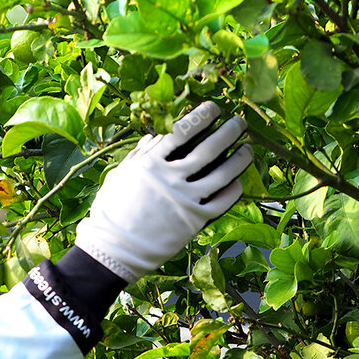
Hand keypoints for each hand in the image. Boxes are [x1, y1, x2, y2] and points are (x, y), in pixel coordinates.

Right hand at [75, 102, 252, 281]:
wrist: (114, 250)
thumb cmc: (111, 212)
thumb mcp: (120, 177)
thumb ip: (139, 155)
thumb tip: (153, 137)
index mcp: (151, 163)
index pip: (182, 131)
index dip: (202, 116)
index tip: (213, 109)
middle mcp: (171, 178)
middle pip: (209, 148)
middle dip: (228, 131)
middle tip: (239, 123)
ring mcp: (185, 200)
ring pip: (222, 174)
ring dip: (239, 159)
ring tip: (248, 149)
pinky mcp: (195, 221)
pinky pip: (222, 202)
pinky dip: (233, 190)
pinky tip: (237, 182)